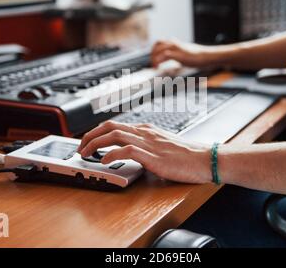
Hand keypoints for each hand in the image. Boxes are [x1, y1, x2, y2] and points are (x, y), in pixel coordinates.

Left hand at [78, 121, 212, 183]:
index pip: (116, 125)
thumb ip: (147, 147)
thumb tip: (132, 155)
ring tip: (84, 153)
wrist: (205, 159)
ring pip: (114, 135)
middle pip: (110, 126)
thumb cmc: (187, 156)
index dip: (98, 132)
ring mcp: (148, 142)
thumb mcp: (162, 147)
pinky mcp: (153, 155)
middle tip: (80, 147)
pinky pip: (126, 150)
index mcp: (147, 130)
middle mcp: (145, 132)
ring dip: (95, 143)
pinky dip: (111, 153)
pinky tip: (103, 161)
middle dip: (90, 135)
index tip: (89, 141)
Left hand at [151, 40, 212, 67]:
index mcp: (175, 43)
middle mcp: (175, 44)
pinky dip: (159, 61)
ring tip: (154, 66)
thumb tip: (174, 60)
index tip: (153, 59)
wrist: (208, 57)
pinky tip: (158, 67)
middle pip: (158, 43)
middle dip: (152, 53)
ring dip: (154, 57)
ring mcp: (177, 48)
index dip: (154, 50)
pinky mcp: (179, 54)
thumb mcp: (185, 55)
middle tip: (152, 63)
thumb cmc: (198, 57)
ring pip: (160, 48)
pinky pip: (165, 55)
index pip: (160, 42)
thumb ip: (178, 56)